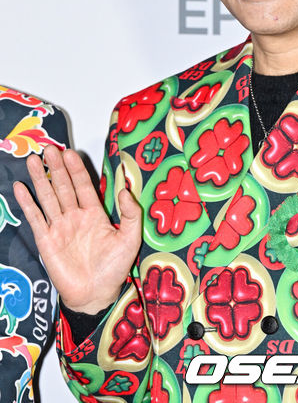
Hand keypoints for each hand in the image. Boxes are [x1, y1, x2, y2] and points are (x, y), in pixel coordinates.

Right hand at [14, 145, 141, 313]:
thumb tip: (125, 189)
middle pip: (63, 187)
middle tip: (49, 149)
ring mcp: (59, 227)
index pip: (83, 185)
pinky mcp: (47, 241)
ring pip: (48, 198)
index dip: (76, 170)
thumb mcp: (130, 238)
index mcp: (95, 213)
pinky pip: (36, 218)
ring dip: (39, 179)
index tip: (70, 153)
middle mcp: (75, 216)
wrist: (96, 295)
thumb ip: (130, 213)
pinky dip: (28, 203)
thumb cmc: (114, 268)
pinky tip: (21, 188)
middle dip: (56, 168)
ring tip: (32, 160)